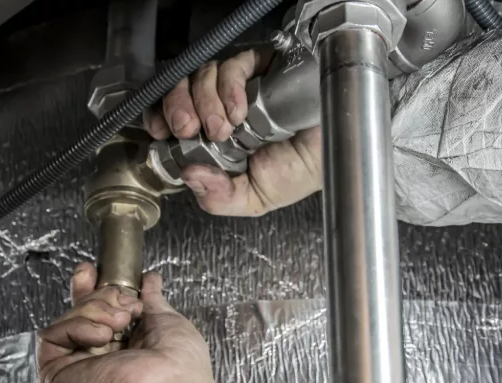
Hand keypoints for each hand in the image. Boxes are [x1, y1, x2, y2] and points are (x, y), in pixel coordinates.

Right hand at [36, 263, 230, 382]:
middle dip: (100, 296)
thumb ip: (152, 300)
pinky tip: (101, 336)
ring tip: (119, 324)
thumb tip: (150, 280)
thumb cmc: (179, 366)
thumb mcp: (167, 320)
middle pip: (79, 312)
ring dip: (96, 311)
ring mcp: (74, 370)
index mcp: (122, 351)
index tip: (92, 271)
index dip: (90, 289)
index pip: (94, 315)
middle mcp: (96, 361)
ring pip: (67, 319)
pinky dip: (78, 326)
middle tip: (124, 304)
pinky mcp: (55, 378)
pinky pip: (51, 335)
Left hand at [144, 50, 322, 215]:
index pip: (175, 117)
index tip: (161, 131)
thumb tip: (190, 177)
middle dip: (177, 108)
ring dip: (205, 101)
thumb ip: (220, 197)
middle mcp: (223, 108)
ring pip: (202, 75)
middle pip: (181, 90)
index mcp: (215, 138)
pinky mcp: (261, 67)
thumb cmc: (303, 171)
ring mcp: (240, 87)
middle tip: (188, 128)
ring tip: (224, 127)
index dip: (162, 117)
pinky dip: (230, 87)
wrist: (340, 152)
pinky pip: (233, 65)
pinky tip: (241, 109)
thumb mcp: (255, 198)